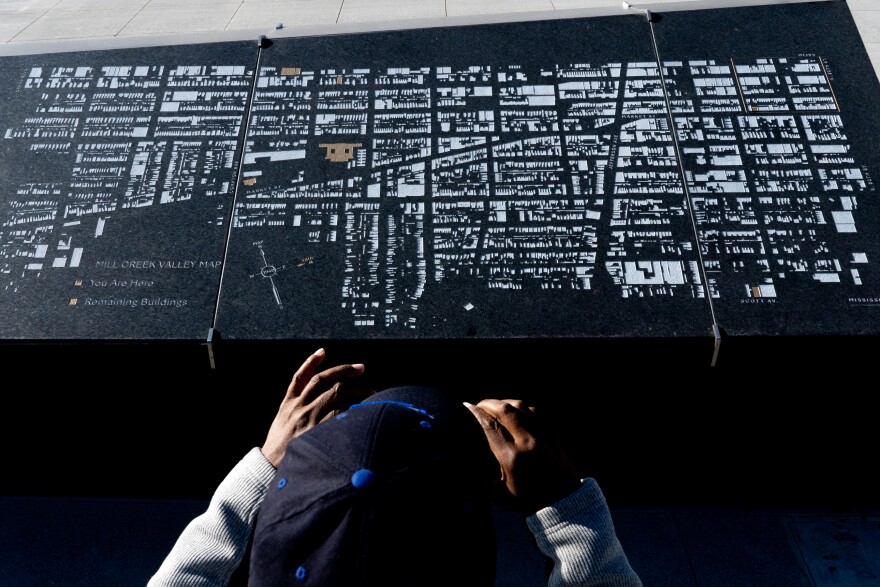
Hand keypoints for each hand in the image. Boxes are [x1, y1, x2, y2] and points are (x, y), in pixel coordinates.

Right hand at [261, 348, 372, 466]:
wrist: (269, 467)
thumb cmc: (280, 448)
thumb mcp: (281, 423)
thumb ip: (295, 410)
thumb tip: (318, 402)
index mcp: (288, 403)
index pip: (300, 376)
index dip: (311, 362)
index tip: (323, 351)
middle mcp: (298, 406)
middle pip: (324, 380)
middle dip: (344, 371)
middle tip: (360, 368)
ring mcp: (308, 416)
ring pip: (335, 392)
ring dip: (355, 389)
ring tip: (370, 390)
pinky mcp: (317, 429)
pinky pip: (339, 413)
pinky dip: (352, 408)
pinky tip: (363, 407)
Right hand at [465, 399, 581, 514]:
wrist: (564, 503)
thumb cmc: (531, 502)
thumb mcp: (503, 495)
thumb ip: (488, 478)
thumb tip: (478, 461)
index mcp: (512, 459)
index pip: (491, 427)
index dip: (477, 413)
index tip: (467, 406)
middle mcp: (528, 443)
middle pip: (506, 411)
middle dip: (489, 403)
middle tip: (480, 404)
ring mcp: (543, 437)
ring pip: (522, 407)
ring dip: (506, 403)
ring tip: (496, 406)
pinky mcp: (554, 435)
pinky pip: (536, 412)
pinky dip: (523, 408)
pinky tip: (516, 411)